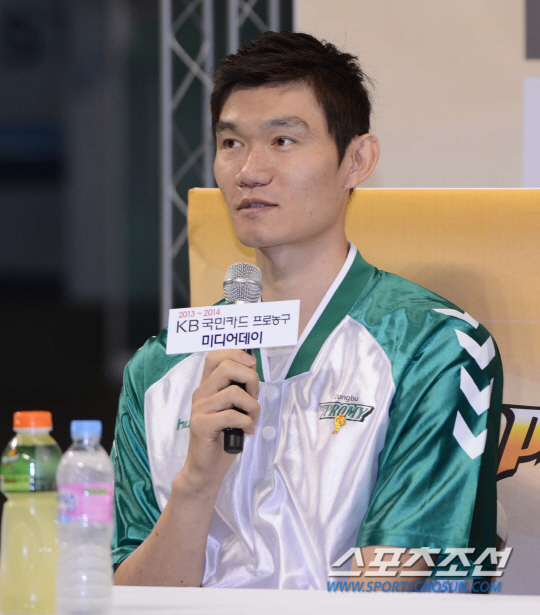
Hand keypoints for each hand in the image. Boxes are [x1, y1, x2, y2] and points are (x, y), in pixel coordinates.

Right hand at [176, 349, 259, 493]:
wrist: (206, 468)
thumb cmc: (224, 436)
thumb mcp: (234, 407)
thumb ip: (239, 388)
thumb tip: (253, 369)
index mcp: (208, 385)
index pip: (215, 356)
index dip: (236, 354)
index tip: (251, 366)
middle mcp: (201, 393)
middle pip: (227, 367)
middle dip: (250, 379)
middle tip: (254, 396)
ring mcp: (200, 409)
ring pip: (234, 393)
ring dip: (252, 406)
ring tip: (251, 418)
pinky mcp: (202, 425)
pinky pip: (232, 415)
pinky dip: (247, 423)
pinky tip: (247, 431)